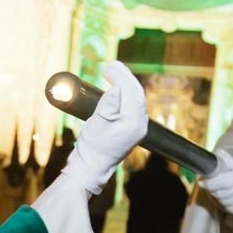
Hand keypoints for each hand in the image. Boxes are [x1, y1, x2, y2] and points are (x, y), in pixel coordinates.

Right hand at [60, 62, 148, 195]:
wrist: (91, 168)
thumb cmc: (92, 147)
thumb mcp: (97, 124)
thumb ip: (108, 105)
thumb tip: (116, 89)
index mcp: (134, 123)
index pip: (130, 91)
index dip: (119, 76)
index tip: (106, 66)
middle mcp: (141, 125)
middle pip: (137, 93)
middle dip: (125, 76)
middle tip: (111, 65)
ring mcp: (138, 127)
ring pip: (136, 98)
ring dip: (126, 83)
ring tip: (113, 71)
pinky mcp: (132, 129)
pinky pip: (133, 105)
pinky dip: (126, 93)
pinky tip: (117, 87)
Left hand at [198, 150, 232, 218]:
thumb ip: (232, 162)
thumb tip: (219, 154)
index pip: (217, 182)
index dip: (207, 183)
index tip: (201, 181)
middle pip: (219, 194)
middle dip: (211, 190)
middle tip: (208, 185)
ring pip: (224, 204)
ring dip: (218, 198)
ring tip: (217, 192)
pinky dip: (227, 206)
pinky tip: (228, 200)